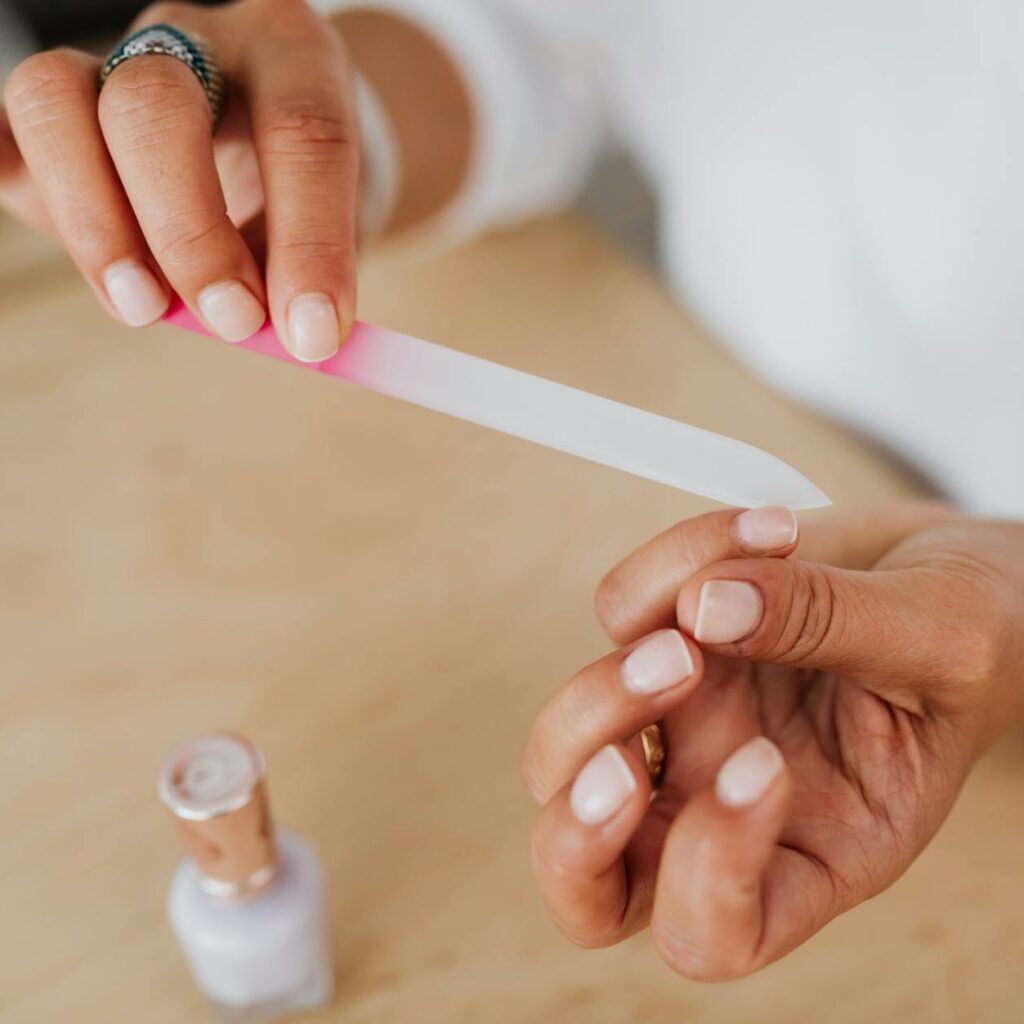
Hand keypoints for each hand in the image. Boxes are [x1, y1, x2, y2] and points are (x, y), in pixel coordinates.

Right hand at [1, 0, 355, 360]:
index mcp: (289, 53)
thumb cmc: (305, 188)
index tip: (313, 334)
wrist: (269, 143)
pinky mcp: (53, 111)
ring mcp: (108, 61)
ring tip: (148, 308)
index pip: (302, 127)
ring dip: (96, 225)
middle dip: (191, 233)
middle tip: (234, 322)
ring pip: (55, 101)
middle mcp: (192, 40)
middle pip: (155, 104)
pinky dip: (32, 195)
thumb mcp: (338, 224)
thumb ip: (307, 273)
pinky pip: (8, 136)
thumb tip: (289, 337)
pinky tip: (97, 270)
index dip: (310, 239)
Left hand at [523, 502, 1023, 978]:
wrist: (952, 569)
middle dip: (584, 810)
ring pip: (564, 749)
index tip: (767, 760)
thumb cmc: (974, 637)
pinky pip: (620, 612)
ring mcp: (684, 725)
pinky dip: (671, 561)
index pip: (711, 932)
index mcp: (811, 852)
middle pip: (586, 873)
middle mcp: (723, 802)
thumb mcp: (942, 641)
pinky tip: (766, 531)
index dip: (707, 872)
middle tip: (663, 710)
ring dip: (610, 676)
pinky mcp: (664, 641)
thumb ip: (832, 625)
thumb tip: (704, 607)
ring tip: (713, 595)